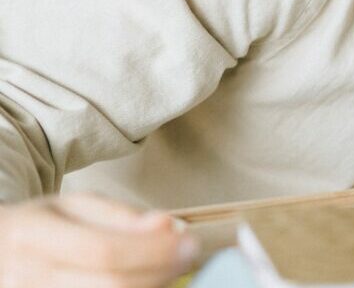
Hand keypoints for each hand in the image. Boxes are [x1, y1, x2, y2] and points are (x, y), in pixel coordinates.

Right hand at [0, 193, 198, 287]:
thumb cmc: (41, 228)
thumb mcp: (74, 207)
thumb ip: (121, 216)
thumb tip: (168, 227)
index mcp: (33, 236)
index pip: (103, 251)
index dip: (154, 251)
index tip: (190, 243)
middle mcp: (29, 276)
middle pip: (111, 286)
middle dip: (161, 272)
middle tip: (189, 258)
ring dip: (152, 287)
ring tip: (168, 269)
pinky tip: (149, 282)